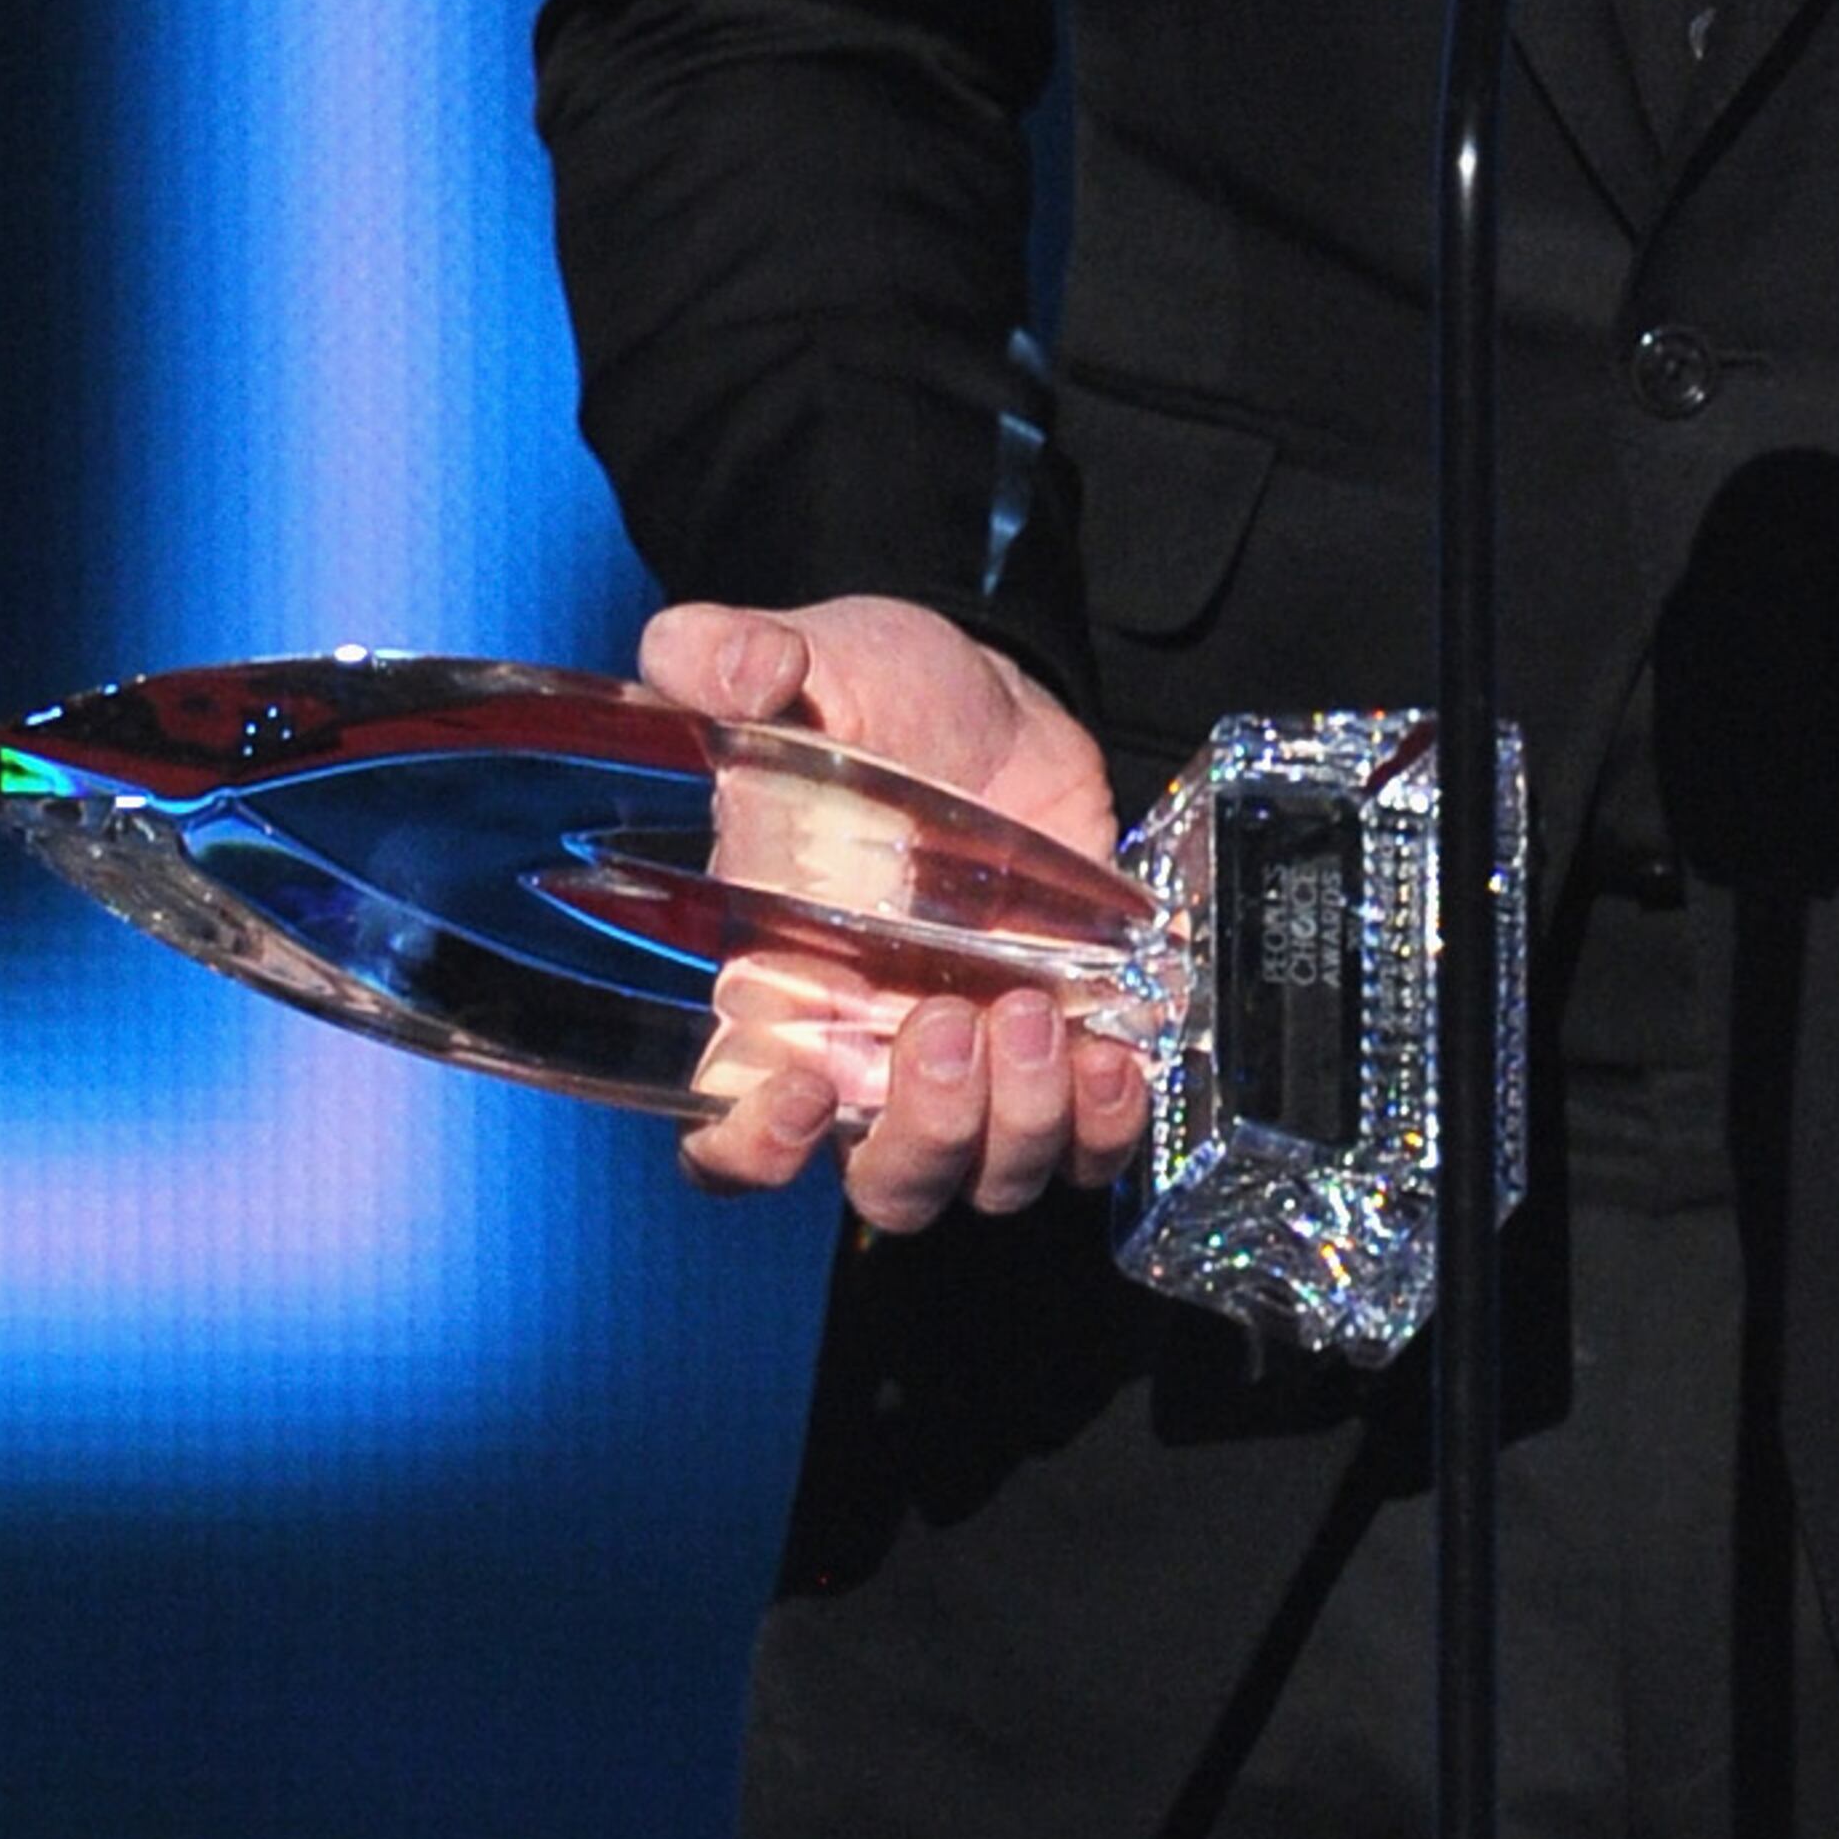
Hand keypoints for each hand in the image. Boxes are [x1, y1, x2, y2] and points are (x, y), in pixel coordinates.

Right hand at [638, 593, 1149, 1226]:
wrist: (994, 697)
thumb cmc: (878, 696)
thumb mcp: (806, 658)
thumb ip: (732, 655)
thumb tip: (723, 667)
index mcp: (777, 995)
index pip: (733, 1137)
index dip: (754, 1150)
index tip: (802, 1097)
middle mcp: (871, 1054)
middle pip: (886, 1183)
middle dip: (925, 1137)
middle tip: (951, 1022)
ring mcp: (974, 1056)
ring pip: (990, 1174)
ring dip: (1021, 1121)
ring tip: (1035, 1010)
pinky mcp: (1067, 1036)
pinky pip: (1090, 1140)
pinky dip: (1108, 1123)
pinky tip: (1115, 1057)